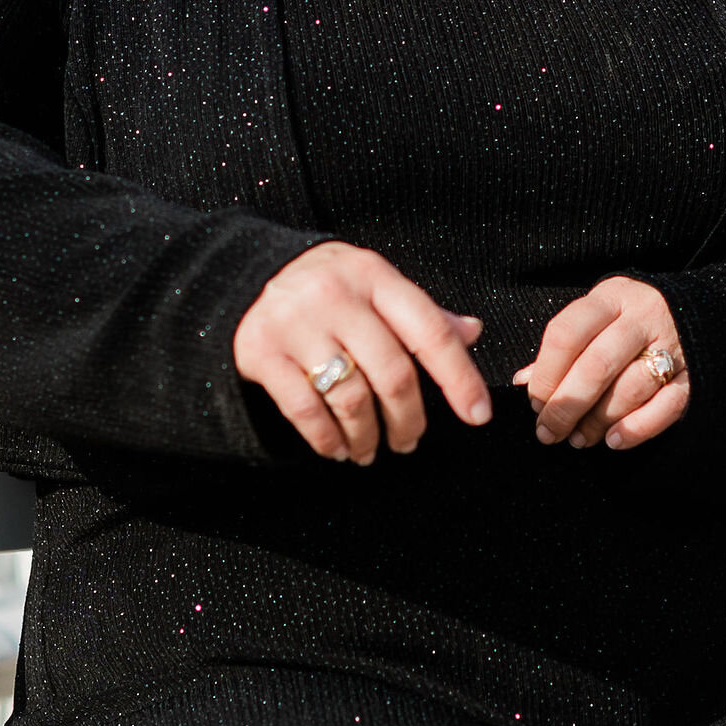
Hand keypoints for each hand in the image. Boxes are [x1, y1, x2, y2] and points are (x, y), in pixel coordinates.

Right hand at [232, 242, 489, 466]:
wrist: (248, 275)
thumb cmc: (332, 288)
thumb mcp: (376, 286)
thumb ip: (422, 313)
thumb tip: (473, 332)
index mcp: (374, 276)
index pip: (430, 331)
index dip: (459, 378)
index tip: (478, 415)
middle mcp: (336, 294)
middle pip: (393, 374)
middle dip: (408, 420)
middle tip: (409, 442)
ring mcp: (295, 322)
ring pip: (351, 398)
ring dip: (367, 436)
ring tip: (370, 450)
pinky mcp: (261, 350)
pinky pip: (305, 410)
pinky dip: (327, 439)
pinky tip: (338, 448)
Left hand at [515, 277, 688, 452]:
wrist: (699, 311)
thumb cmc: (631, 318)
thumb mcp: (597, 316)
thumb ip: (563, 348)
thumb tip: (523, 382)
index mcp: (611, 297)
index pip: (567, 333)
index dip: (546, 374)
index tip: (535, 403)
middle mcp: (642, 316)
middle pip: (597, 365)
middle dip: (567, 405)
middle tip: (549, 432)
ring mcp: (673, 343)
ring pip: (631, 388)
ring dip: (599, 420)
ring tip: (579, 438)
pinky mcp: (694, 373)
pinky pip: (667, 405)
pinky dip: (638, 427)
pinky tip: (614, 439)